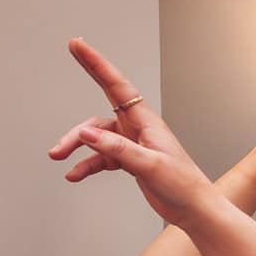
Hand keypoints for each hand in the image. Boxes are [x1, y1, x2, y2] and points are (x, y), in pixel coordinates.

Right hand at [49, 41, 216, 223]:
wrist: (194, 209)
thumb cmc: (183, 185)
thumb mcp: (150, 164)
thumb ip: (117, 149)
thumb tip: (87, 134)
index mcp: (146, 122)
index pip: (117, 85)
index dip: (96, 64)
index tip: (79, 46)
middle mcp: (138, 128)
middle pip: (101, 107)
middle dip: (83, 97)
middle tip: (64, 95)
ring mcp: (132, 144)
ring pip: (95, 137)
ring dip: (77, 148)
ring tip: (60, 159)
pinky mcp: (129, 159)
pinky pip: (100, 157)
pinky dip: (87, 164)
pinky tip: (75, 174)